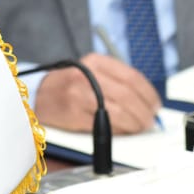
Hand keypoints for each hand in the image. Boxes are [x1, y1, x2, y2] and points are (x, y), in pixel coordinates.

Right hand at [34, 53, 160, 133]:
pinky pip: (104, 125)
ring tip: (139, 127)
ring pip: (119, 111)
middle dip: (144, 112)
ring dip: (135, 123)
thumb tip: (146, 102)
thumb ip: (115, 81)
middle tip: (150, 121)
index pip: (131, 77)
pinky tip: (123, 131)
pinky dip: (119, 130)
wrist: (37, 97)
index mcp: (94, 61)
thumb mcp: (90, 73)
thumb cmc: (69, 87)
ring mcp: (78, 94)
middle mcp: (86, 75)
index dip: (148, 94)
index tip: (156, 105)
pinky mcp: (73, 114)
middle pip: (127, 95)